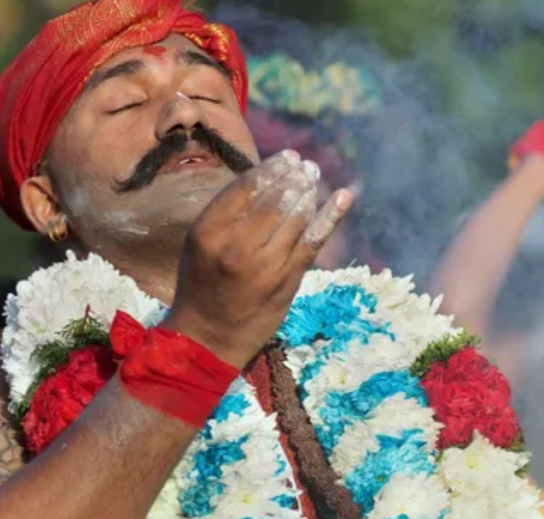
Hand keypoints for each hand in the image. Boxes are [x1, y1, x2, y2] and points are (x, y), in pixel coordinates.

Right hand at [163, 150, 354, 367]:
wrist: (209, 336)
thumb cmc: (202, 283)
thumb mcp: (199, 242)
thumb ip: (226, 214)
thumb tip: (266, 178)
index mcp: (209, 231)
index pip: (246, 188)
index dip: (271, 168)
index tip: (286, 157)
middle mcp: (238, 245)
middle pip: (275, 199)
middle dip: (295, 177)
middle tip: (305, 166)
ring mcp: (266, 264)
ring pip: (296, 217)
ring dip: (309, 193)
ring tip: (313, 179)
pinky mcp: (288, 280)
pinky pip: (314, 242)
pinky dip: (331, 217)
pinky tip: (344, 198)